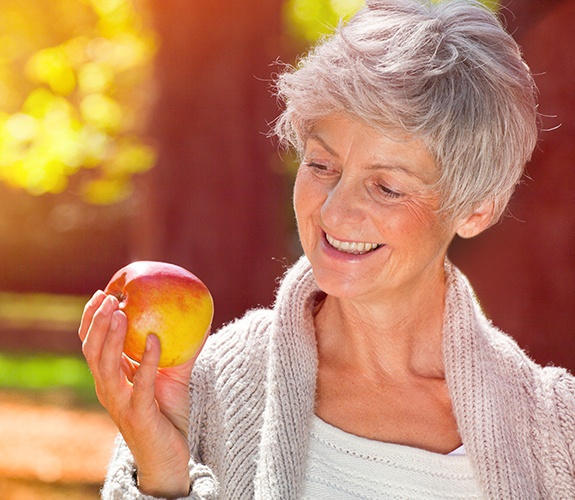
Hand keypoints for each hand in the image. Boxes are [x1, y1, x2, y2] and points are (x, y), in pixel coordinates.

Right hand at [78, 290, 198, 496]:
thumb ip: (178, 347)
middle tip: (108, 297)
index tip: (101, 293)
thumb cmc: (168, 412)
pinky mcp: (137, 414)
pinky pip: (140, 383)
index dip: (91, 319)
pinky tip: (154, 339)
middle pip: (91, 350)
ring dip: (111, 337)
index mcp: (110, 378)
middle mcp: (108, 389)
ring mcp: (120, 403)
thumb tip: (195, 315)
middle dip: (96, 322)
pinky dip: (146, 359)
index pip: (92, 345)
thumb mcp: (172, 373)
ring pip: (105, 365)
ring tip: (120, 312)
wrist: (170, 455)